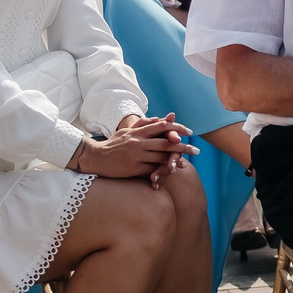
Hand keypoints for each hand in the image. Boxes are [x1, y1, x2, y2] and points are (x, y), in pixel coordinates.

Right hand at [71, 114, 195, 179]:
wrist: (95, 158)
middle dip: (183, 147)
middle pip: (166, 143)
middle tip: (197, 150)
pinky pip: (151, 170)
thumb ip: (142, 124)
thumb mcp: (126, 131)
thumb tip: (158, 118)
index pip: (161, 127)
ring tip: (187, 163)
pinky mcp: (133, 169)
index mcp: (138, 132)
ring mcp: (136, 156)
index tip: (189, 132)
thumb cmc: (112, 144)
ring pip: (161, 158)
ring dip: (175, 161)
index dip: (177, 128)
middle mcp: (139, 143)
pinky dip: (162, 171)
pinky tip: (170, 173)